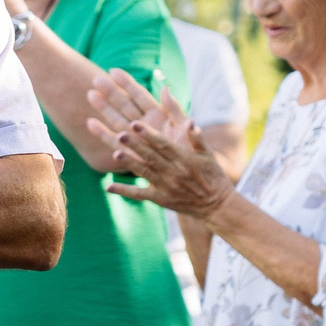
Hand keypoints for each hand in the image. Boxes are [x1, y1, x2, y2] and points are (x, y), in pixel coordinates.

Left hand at [86, 70, 234, 219]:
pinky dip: (125, 191)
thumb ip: (196, 136)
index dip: (149, 134)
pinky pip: (140, 195)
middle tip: (119, 134)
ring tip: (115, 153)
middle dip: (135, 145)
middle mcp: (175, 173)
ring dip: (130, 163)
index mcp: (185, 159)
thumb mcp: (208, 154)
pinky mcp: (161, 200)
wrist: (216, 205)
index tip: (135, 123)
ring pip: (145, 173)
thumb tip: (190, 120)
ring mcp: (166, 187)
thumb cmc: (212, 174)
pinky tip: (109, 187)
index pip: (164, 144)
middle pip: (152, 157)